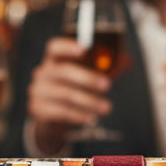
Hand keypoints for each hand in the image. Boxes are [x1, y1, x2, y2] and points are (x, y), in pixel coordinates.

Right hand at [27, 36, 113, 152]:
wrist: (51, 118)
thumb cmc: (73, 89)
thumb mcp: (87, 76)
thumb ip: (105, 67)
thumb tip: (127, 61)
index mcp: (53, 59)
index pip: (54, 48)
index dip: (67, 47)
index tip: (84, 49)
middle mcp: (42, 73)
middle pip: (63, 71)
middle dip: (88, 78)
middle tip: (107, 85)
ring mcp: (38, 91)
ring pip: (64, 94)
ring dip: (88, 101)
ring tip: (106, 108)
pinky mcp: (38, 109)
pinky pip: (60, 111)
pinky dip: (78, 115)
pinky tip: (91, 118)